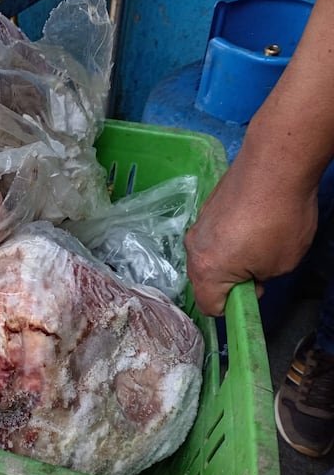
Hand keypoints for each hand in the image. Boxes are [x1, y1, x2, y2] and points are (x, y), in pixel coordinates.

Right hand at [184, 152, 318, 315]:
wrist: (273, 166)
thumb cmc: (279, 220)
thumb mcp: (280, 265)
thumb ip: (258, 279)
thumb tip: (250, 274)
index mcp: (206, 270)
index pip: (209, 306)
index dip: (233, 308)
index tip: (254, 291)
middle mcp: (193, 249)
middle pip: (204, 280)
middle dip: (229, 281)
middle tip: (259, 268)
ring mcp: (198, 225)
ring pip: (209, 255)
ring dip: (229, 257)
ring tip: (258, 240)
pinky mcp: (207, 207)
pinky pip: (214, 234)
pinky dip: (230, 236)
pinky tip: (254, 221)